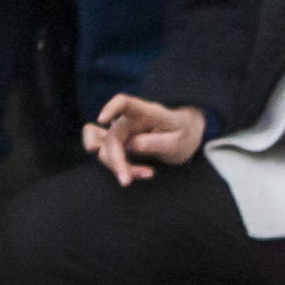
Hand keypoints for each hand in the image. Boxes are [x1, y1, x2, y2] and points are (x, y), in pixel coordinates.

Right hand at [84, 94, 210, 184]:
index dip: (111, 108)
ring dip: (120, 167)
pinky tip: (139, 174)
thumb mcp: (179, 140)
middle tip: (126, 181)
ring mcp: (122, 132)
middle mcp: (128, 120)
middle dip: (115, 160)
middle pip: (112, 136)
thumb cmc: (182, 133)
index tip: (102, 119)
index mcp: (146, 112)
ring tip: (148, 174)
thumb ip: (158, 142)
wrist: (183, 135)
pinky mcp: (119, 145)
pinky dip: (121, 168)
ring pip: (106, 150)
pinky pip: (109, 156)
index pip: (124, 102)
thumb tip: (131, 145)